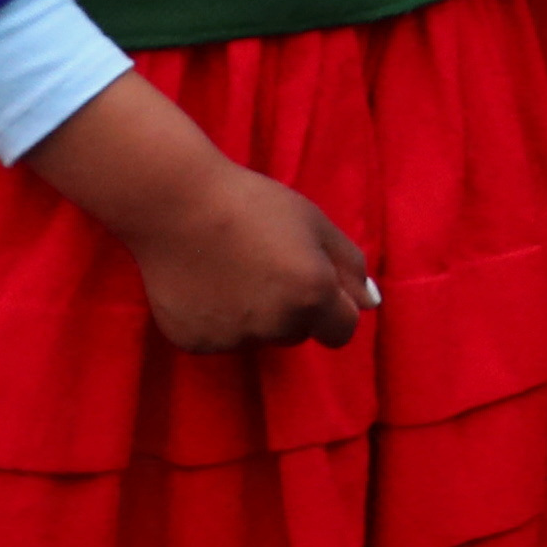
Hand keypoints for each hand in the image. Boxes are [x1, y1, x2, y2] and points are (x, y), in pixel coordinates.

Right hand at [19, 75, 375, 353]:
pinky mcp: (196, 342)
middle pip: (299, 332)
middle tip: (266, 263)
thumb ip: (349, 266)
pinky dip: (218, 317)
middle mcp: (277, 325)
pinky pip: (221, 337)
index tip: (315, 284)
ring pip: (259, 335)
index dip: (334, 308)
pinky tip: (205, 282)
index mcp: (313, 295)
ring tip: (232, 268)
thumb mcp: (315, 223)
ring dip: (256, 314)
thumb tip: (370, 303)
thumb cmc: (252, 204)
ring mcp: (233, 338)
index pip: (342, 331)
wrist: (176, 204)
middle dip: (293, 307)